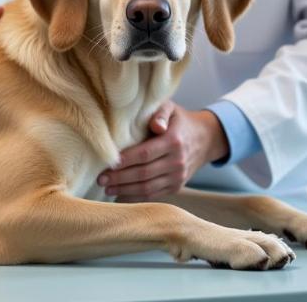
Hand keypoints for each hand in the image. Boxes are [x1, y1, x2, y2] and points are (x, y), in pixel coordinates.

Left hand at [96, 101, 228, 200]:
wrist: (206, 138)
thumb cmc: (180, 121)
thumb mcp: (172, 108)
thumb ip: (161, 113)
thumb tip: (155, 125)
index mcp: (173, 141)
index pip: (145, 154)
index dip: (126, 161)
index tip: (108, 164)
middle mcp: (177, 161)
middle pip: (144, 174)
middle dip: (120, 178)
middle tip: (101, 179)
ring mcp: (178, 177)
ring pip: (148, 188)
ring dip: (126, 190)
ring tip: (107, 188)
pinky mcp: (177, 187)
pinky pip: (154, 195)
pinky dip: (137, 197)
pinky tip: (122, 194)